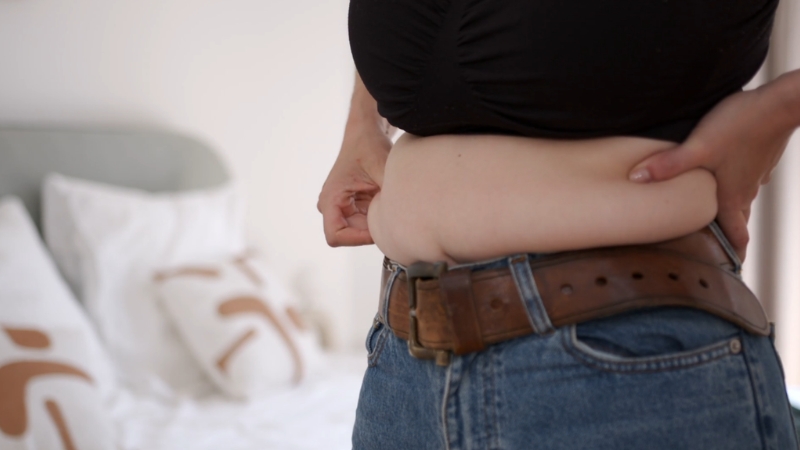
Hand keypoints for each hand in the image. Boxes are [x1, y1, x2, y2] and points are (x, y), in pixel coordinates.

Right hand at [317, 122, 392, 246]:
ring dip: (375, 222)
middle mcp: (331, 206)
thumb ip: (389, 195)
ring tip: (386, 202)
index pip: (336, 236)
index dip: (357, 239)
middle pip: (350, 236)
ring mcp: (341, 207)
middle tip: (389, 214)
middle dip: (371, 230)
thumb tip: (401, 216)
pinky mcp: (352, 206)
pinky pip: (366, 223)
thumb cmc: (369, 146)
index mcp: (331, 198)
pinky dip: (378, 217)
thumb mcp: (382, 169)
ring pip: (360, 231)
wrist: (366, 133)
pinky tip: (385, 200)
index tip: (378, 229)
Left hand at [628, 86, 795, 260]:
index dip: (733, 256)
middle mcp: (746, 189)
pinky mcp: (758, 155)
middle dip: (727, 236)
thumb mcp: (699, 147)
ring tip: (714, 215)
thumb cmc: (742, 126)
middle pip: (737, 220)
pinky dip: (735, 184)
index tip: (728, 272)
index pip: (736, 236)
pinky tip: (724, 176)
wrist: (781, 102)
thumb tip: (636, 180)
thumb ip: (668, 166)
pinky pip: (745, 177)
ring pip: (740, 198)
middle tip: (715, 250)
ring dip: (729, 210)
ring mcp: (755, 172)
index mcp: (732, 196)